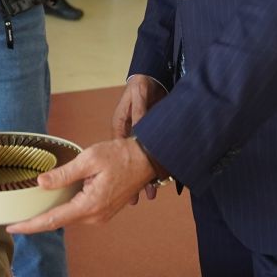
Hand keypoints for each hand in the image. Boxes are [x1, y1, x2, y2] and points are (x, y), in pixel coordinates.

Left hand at [6, 138, 156, 234]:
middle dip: (36, 221)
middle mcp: (94, 217)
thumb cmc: (121, 156)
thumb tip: (41, 183)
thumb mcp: (89, 159)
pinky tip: (52, 202)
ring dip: (50, 215)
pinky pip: (77, 213)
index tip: (11, 228)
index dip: (30, 226)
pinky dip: (63, 209)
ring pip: (67, 218)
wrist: (146, 159)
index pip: (52, 220)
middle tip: (13, 218)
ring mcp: (99, 216)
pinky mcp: (102, 211)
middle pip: (58, 222)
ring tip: (29, 210)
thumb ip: (64, 174)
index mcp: (90, 206)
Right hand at [111, 76, 167, 202]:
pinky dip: (152, 168)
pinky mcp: (146, 138)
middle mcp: (127, 134)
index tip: (127, 184)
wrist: (152, 79)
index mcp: (120, 126)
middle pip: (127, 161)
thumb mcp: (139, 96)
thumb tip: (139, 126)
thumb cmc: (141, 86)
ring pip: (138, 162)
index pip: (118, 151)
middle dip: (133, 179)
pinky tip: (158, 181)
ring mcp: (137, 138)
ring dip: (143, 177)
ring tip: (149, 194)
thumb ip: (139, 112)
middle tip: (136, 197)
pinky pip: (148, 156)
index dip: (121, 168)